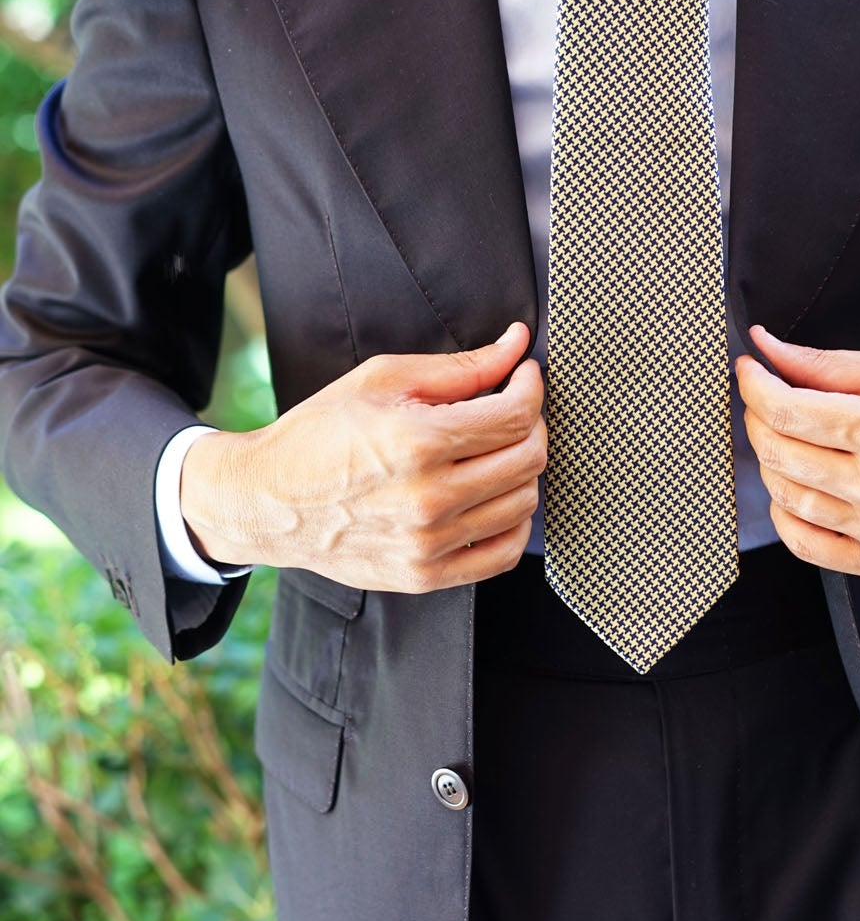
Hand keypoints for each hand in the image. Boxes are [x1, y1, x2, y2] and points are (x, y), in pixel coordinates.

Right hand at [180, 322, 545, 591]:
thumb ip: (460, 367)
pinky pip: (502, 555)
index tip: (523, 376)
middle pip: (527, 459)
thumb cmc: (318, 434)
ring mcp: (428, 543)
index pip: (514, 416)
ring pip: (523, 504)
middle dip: (531, 424)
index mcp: (417, 441)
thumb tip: (516, 344)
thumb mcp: (381, 380)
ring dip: (521, 472)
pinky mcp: (424, 576)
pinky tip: (493, 499)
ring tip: (494, 452)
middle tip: (510, 410)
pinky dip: (512, 523)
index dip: (530, 388)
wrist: (267, 501)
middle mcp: (428, 497)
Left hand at [734, 326, 859, 577]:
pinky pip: (807, 545)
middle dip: (757, 420)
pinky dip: (786, 516)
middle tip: (764, 402)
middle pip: (778, 454)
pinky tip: (793, 491)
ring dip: (770, 465)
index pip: (786, 410)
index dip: (754, 386)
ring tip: (783, 441)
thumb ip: (827, 365)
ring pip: (787, 498)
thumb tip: (766, 348)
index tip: (749, 370)